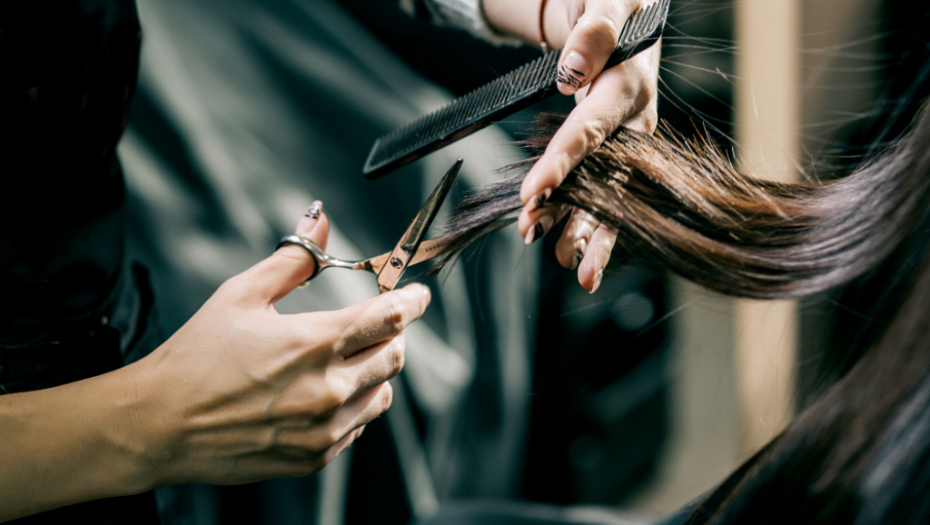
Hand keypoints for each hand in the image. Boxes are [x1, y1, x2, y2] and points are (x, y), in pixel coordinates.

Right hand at [129, 204, 430, 485]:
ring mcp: (323, 429)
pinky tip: (319, 395)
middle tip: (371, 325)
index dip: (413, 301)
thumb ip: (292, 258)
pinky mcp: (314, 457)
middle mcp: (327, 389)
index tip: (418, 295)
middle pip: (395, 355)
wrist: (159, 425)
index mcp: (313, 343)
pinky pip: (358, 427)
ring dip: (373, 372)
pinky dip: (352, 406)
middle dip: (391, 334)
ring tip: (337, 362)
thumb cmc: (196, 357)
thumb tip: (320, 220)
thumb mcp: (241, 294)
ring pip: (382, 393)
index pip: (390, 317)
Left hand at [485, 0, 660, 292]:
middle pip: (607, 178)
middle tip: (557, 252)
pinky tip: (568, 248)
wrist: (632, 16)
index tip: (533, 192)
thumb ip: (594, 35)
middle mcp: (633, 124)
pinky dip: (585, 220)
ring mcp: (626, 142)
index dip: (562, 163)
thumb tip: (571, 73)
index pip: (591, 130)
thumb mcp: (608, 6)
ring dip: (583, 229)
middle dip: (583, 218)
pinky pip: (601, 190)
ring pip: (607, 194)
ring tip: (565, 262)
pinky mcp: (615, 152)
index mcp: (630, 89)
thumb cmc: (618, 9)